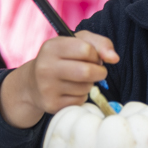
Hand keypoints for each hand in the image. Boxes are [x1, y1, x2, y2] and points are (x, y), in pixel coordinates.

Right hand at [0, 31, 118, 128]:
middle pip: (87, 72)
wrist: (33, 84)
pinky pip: (80, 101)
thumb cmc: (61, 59)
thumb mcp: (77, 42)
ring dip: (89, 84)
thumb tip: (114, 58)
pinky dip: (82, 96)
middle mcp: (46, 67)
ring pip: (86, 88)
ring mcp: (47, 88)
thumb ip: (100, 44)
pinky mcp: (52, 105)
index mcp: (52, 47)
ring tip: (78, 80)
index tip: (92, 57)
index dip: (95, 54)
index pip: (86, 50)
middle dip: (99, 72)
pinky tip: (71, 91)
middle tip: (96, 72)